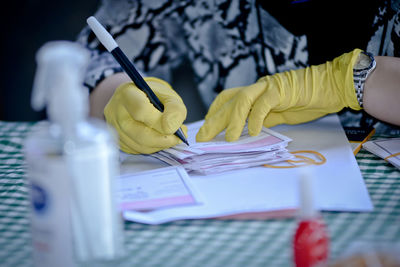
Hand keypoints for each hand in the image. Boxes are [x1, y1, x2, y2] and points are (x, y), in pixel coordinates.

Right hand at [104, 77, 186, 153]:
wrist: (138, 99)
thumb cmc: (153, 96)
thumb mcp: (168, 95)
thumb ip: (174, 108)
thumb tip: (172, 128)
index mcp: (128, 94)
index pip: (141, 110)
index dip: (159, 122)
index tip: (174, 127)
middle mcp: (116, 112)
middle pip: (140, 133)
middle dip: (164, 139)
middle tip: (178, 137)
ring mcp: (115, 129)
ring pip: (140, 145)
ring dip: (161, 144)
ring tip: (172, 137)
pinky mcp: (119, 141)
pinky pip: (139, 150)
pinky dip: (154, 147)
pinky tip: (161, 140)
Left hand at [196, 49, 362, 141]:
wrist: (329, 86)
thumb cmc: (306, 100)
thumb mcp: (279, 114)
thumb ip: (264, 119)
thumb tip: (249, 132)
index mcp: (255, 93)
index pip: (228, 100)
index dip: (214, 112)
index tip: (206, 128)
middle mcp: (257, 88)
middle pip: (228, 102)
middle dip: (214, 121)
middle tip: (203, 138)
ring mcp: (267, 88)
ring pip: (241, 101)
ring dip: (233, 121)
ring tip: (229, 139)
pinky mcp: (280, 90)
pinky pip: (264, 104)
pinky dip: (256, 118)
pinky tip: (254, 131)